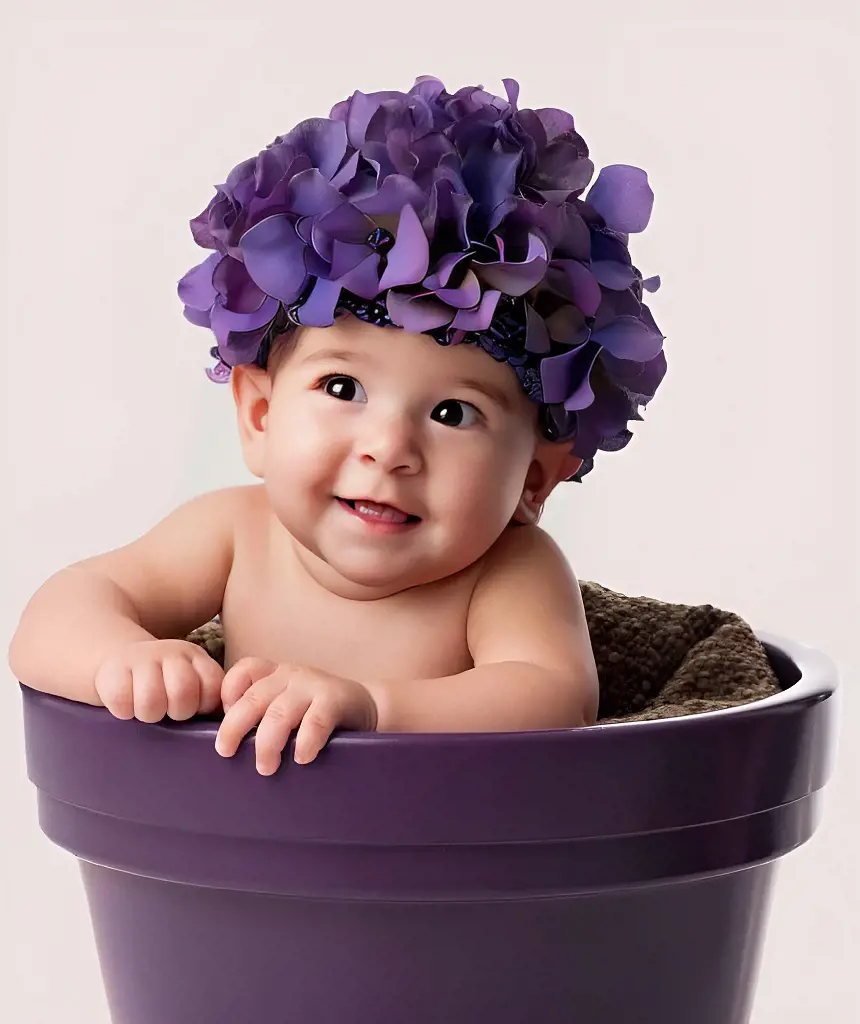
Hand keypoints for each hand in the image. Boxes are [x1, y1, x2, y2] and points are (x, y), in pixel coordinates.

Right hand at [94, 639, 223, 722]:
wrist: (119, 660)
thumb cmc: (163, 684)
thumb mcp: (191, 683)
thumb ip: (209, 700)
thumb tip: (226, 729)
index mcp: (195, 657)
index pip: (213, 685)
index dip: (203, 705)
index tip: (193, 709)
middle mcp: (171, 652)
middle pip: (183, 692)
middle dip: (177, 712)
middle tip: (168, 712)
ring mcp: (141, 658)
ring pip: (151, 700)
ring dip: (149, 715)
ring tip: (147, 711)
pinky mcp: (112, 670)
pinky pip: (122, 702)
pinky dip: (124, 712)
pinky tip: (126, 707)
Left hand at [215, 658, 377, 772]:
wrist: (368, 707)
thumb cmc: (318, 714)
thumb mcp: (287, 705)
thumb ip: (263, 715)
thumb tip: (228, 748)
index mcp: (275, 674)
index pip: (243, 671)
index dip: (227, 693)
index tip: (224, 718)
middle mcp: (290, 676)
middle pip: (253, 698)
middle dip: (234, 727)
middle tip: (226, 753)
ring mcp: (312, 686)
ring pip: (279, 713)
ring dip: (267, 744)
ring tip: (266, 767)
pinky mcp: (335, 700)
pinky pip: (315, 721)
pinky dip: (305, 742)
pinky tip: (302, 758)